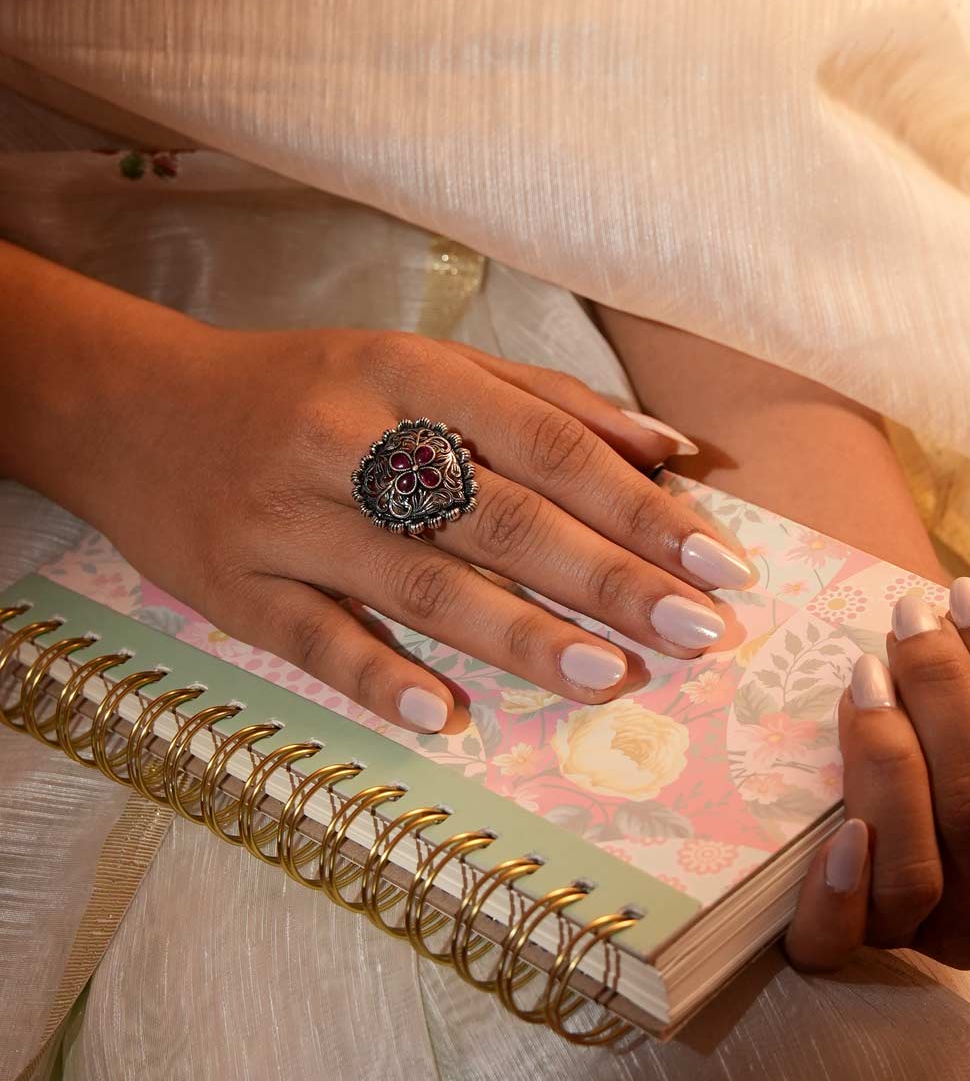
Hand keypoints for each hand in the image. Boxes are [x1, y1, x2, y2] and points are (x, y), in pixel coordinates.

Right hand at [58, 320, 752, 732]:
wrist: (139, 407)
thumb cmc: (308, 387)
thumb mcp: (420, 363)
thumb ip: (544, 401)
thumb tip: (668, 448)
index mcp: (408, 371)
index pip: (550, 445)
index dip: (642, 507)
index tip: (720, 563)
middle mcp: (350, 437)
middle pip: (501, 515)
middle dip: (610, 577)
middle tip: (697, 631)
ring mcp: (288, 516)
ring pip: (420, 581)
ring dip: (521, 634)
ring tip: (608, 677)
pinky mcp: (234, 586)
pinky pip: (315, 639)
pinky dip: (383, 677)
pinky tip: (448, 716)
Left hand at [785, 577, 969, 970]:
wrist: (943, 716)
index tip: (968, 603)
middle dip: (942, 696)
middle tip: (910, 621)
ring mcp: (928, 926)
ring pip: (914, 867)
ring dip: (887, 756)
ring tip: (869, 674)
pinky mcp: (858, 928)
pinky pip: (840, 938)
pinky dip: (837, 892)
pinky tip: (841, 832)